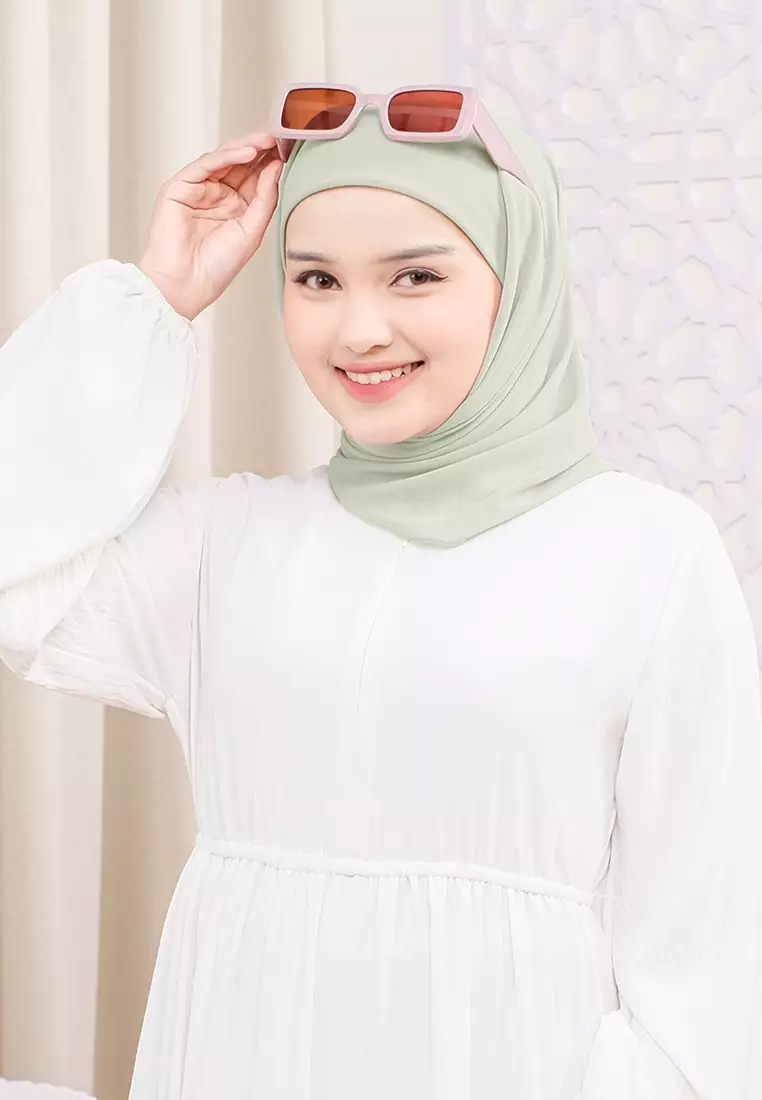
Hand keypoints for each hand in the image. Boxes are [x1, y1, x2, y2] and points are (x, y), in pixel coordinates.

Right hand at [139, 133, 283, 320]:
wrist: (186, 285)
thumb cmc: (216, 268)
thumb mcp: (252, 231)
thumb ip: (265, 199)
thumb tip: (277, 167)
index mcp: (235, 207)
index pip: (254, 177)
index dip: (272, 163)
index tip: (293, 150)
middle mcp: (216, 195)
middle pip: (240, 164)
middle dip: (262, 150)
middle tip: (283, 137)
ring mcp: (197, 189)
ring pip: (224, 160)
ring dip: (247, 147)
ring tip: (269, 141)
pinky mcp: (179, 187)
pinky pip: (205, 165)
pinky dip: (226, 156)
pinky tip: (247, 152)